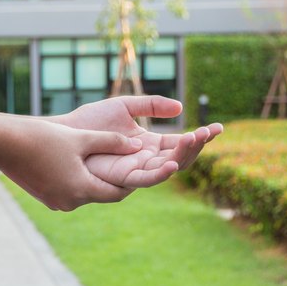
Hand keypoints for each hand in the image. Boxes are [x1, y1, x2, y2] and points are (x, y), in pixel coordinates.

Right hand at [1, 120, 142, 210]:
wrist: (4, 145)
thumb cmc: (43, 138)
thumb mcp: (82, 138)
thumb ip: (112, 142)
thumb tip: (137, 146)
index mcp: (82, 189)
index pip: (117, 193)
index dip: (131, 181)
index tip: (140, 169)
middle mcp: (70, 202)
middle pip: (101, 194)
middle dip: (112, 180)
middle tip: (126, 165)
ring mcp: (56, 202)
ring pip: (84, 192)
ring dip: (93, 180)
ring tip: (102, 162)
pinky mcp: (45, 197)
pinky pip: (69, 191)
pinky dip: (77, 180)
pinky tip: (77, 163)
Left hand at [56, 96, 222, 187]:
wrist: (67, 132)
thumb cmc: (91, 120)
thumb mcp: (125, 106)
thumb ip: (151, 105)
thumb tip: (180, 108)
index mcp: (150, 144)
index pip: (180, 143)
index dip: (200, 137)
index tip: (219, 127)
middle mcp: (146, 159)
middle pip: (179, 157)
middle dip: (197, 146)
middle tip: (209, 132)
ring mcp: (136, 170)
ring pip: (167, 168)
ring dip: (184, 156)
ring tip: (196, 140)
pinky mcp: (123, 179)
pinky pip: (146, 179)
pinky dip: (161, 173)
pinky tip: (173, 163)